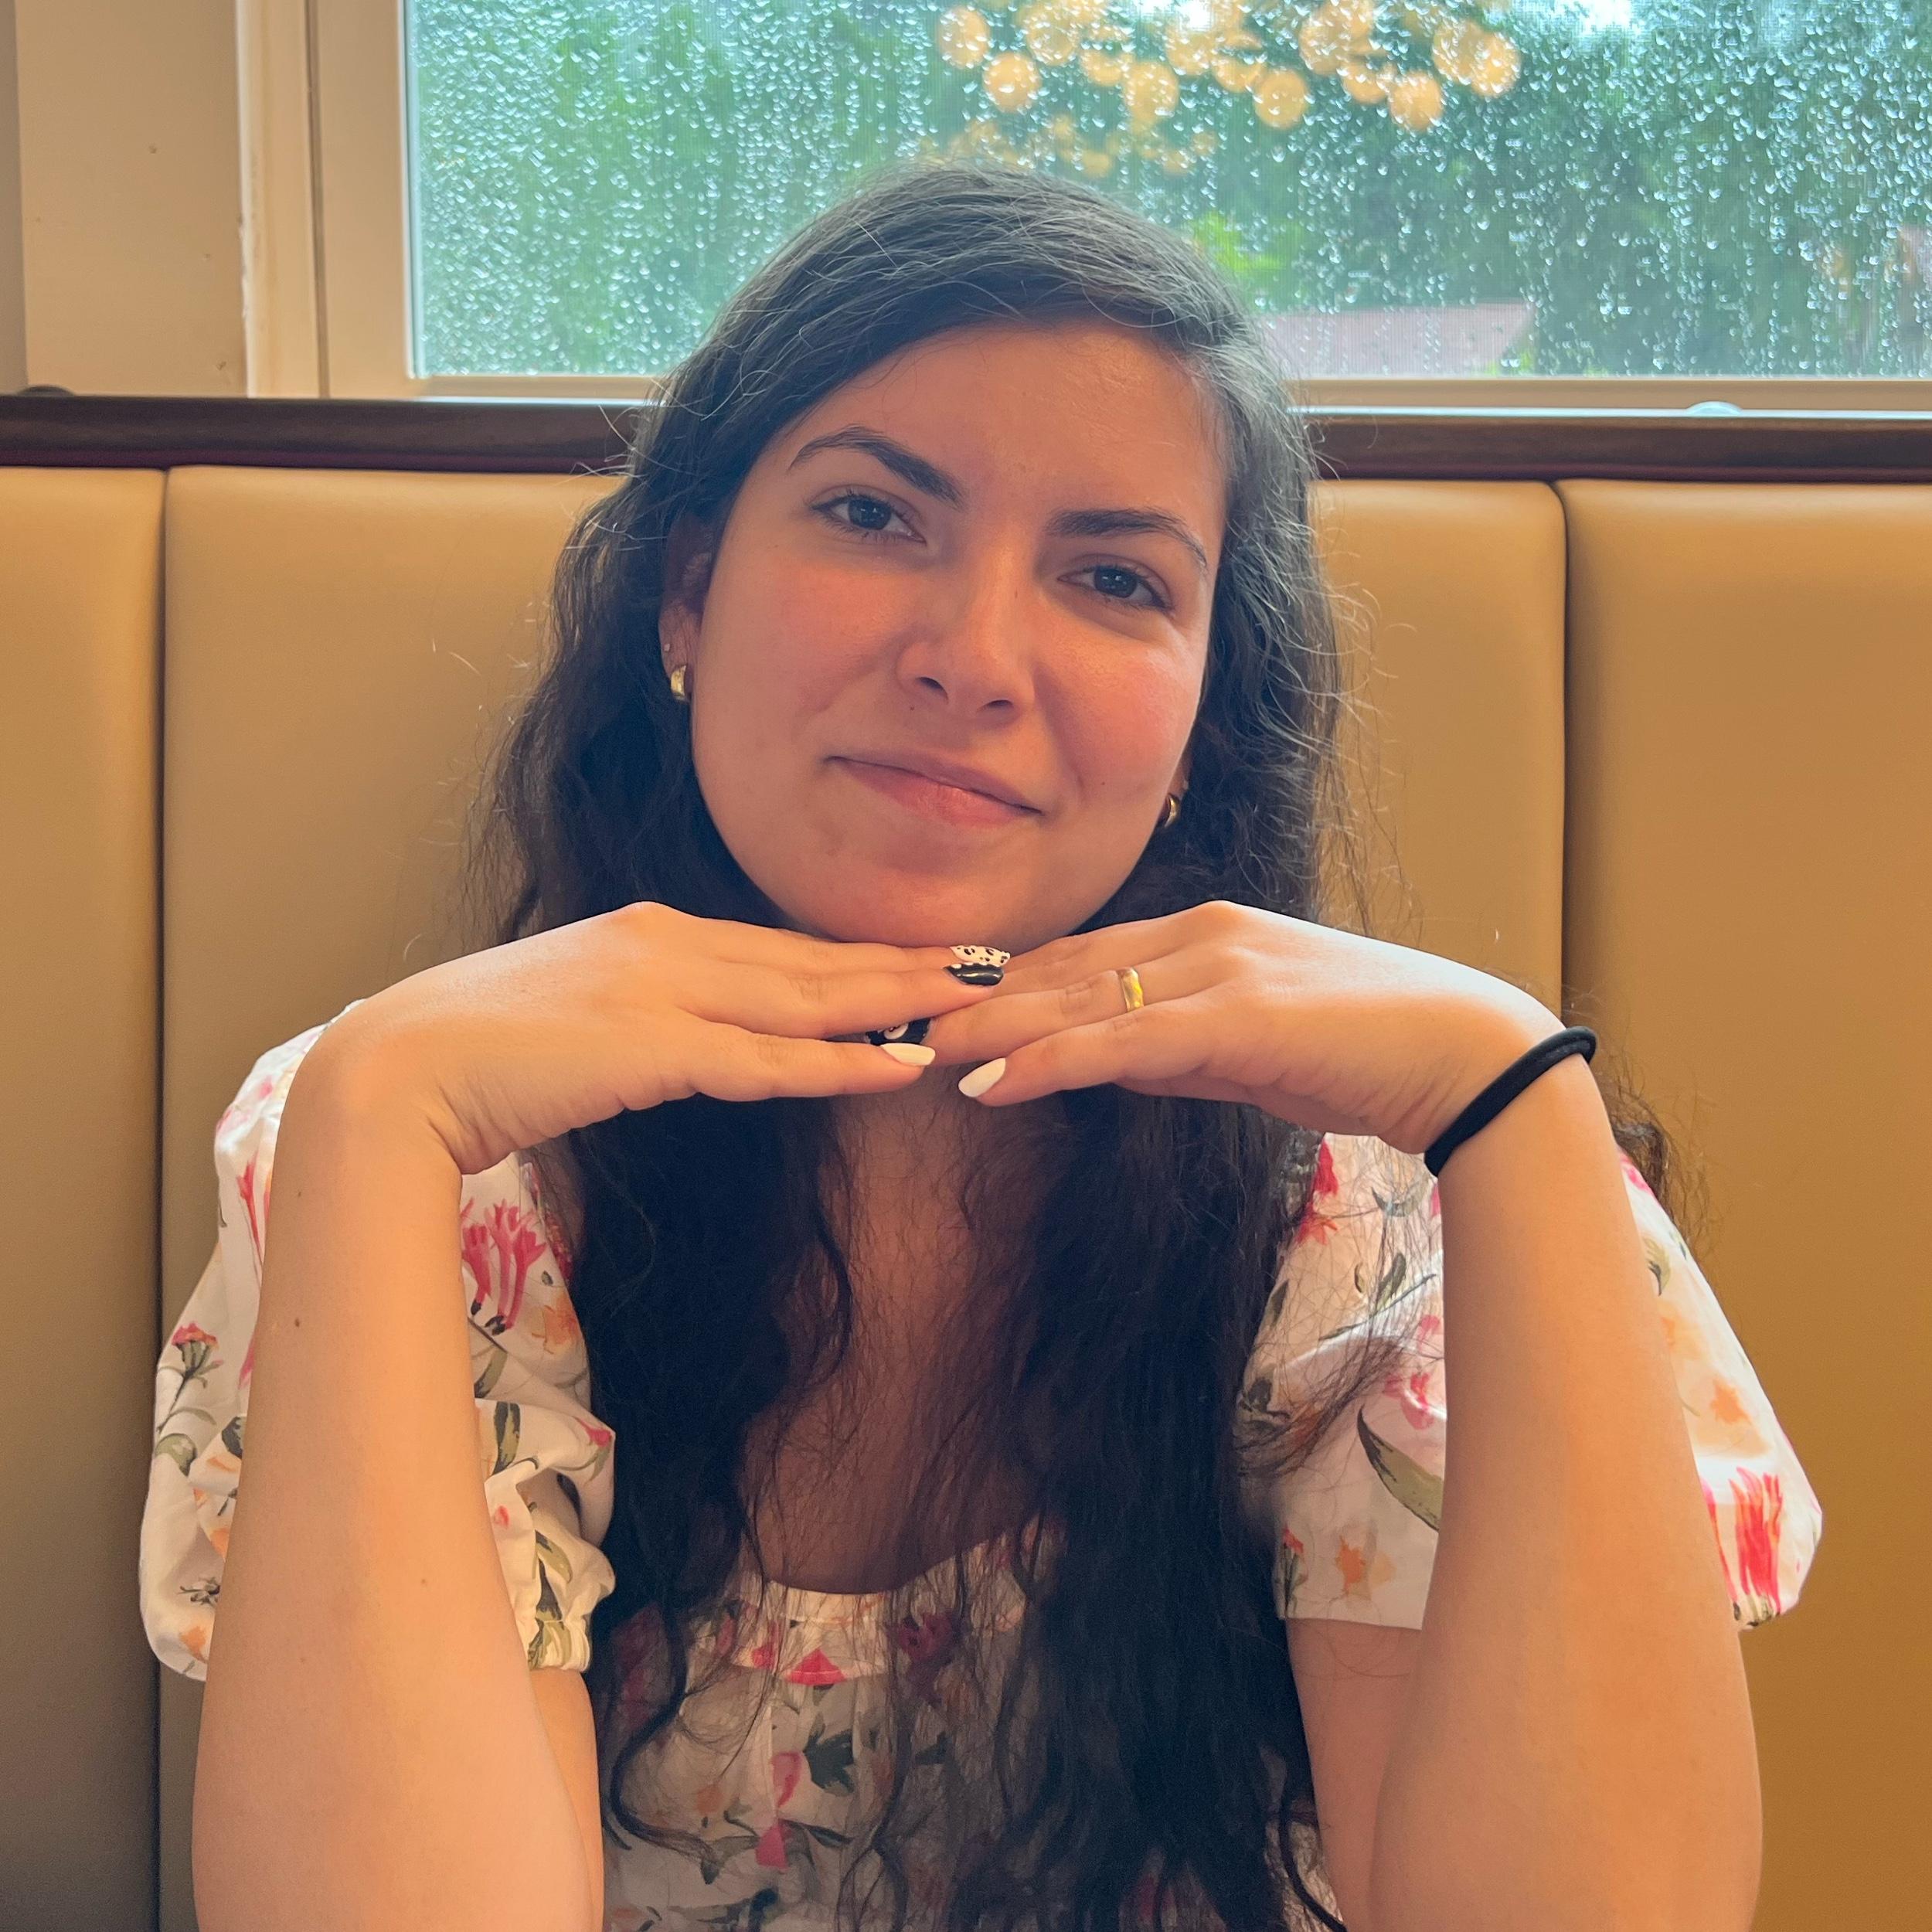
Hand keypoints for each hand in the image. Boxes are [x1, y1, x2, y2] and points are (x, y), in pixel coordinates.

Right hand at [302, 902, 1005, 1174]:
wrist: (392, 1072)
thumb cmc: (469, 1056)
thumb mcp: (572, 1022)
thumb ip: (639, 1023)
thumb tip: (683, 1045)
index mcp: (648, 937)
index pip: (778, 947)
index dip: (857, 954)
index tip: (923, 957)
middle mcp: (667, 948)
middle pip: (812, 959)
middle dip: (906, 964)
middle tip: (990, 963)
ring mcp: (661, 992)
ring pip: (808, 998)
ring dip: (899, 1001)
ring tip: (977, 1000)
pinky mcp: (651, 1048)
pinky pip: (769, 1061)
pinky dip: (842, 1063)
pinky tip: (902, 1066)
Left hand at [917, 900, 1563, 1157]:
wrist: (1462, 1053)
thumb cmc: (1363, 1053)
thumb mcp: (1249, 1047)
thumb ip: (1178, 1044)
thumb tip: (1110, 1058)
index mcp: (1204, 933)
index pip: (1080, 954)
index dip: (1006, 980)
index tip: (942, 1003)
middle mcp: (1200, 935)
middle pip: (1061, 966)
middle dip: (976, 996)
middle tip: (898, 1019)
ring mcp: (1216, 967)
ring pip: (1075, 995)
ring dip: (989, 1025)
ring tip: (917, 1050)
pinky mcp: (1232, 1015)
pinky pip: (1117, 1037)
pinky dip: (1046, 1059)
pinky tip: (991, 1083)